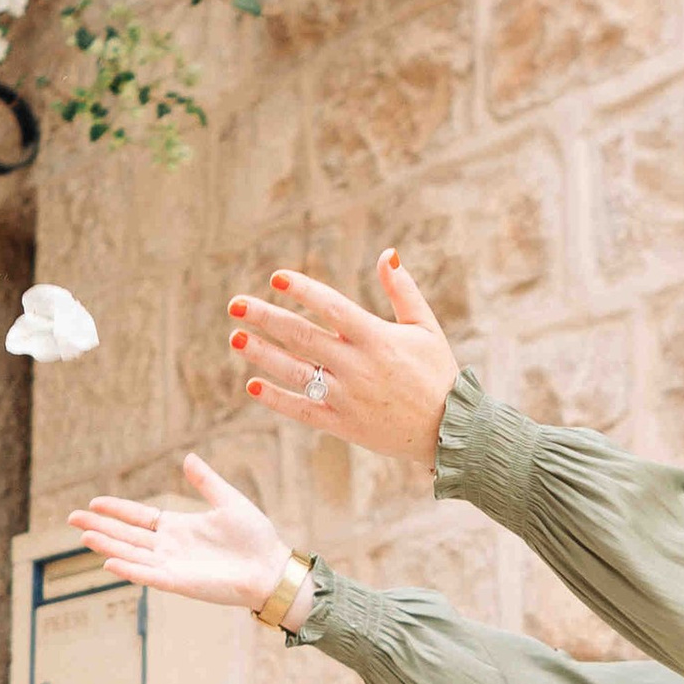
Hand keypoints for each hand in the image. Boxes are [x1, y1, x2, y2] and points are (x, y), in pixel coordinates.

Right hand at [70, 456, 289, 610]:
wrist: (270, 567)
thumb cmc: (254, 537)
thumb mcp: (228, 500)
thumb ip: (206, 482)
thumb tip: (187, 457)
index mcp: (179, 527)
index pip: (139, 517)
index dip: (117, 510)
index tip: (94, 502)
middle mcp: (170, 547)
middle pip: (126, 536)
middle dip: (99, 527)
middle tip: (71, 519)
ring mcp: (172, 566)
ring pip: (131, 555)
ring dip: (107, 547)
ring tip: (83, 537)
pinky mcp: (179, 583)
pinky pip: (148, 576)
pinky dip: (129, 570)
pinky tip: (109, 563)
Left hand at [228, 247, 460, 464]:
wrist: (447, 430)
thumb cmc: (437, 373)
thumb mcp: (426, 327)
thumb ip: (403, 291)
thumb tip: (387, 253)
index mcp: (377, 338)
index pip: (331, 307)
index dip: (303, 290)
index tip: (276, 278)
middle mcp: (357, 366)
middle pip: (302, 336)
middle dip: (266, 318)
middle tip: (235, 304)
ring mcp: (347, 397)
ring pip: (295, 372)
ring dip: (262, 354)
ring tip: (236, 338)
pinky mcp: (342, 424)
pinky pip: (302, 410)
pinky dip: (277, 399)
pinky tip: (253, 386)